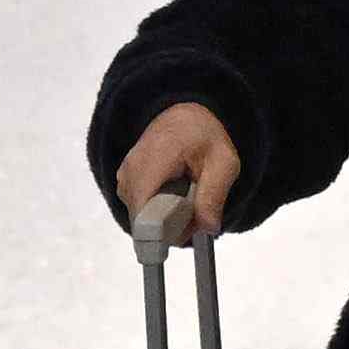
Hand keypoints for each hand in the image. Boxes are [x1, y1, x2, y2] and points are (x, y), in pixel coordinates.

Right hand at [111, 103, 243, 235]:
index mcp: (155, 160)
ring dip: (166, 222)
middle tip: (196, 214)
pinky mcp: (124, 183)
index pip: (145, 213)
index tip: (187, 232)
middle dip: (171, 229)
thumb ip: (214, 196)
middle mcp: (131, 170)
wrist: (183, 117)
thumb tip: (207, 229)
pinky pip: (139, 212)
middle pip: (143, 222)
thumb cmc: (202, 135)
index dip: (165, 232)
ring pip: (141, 220)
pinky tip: (174, 197)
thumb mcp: (223, 162)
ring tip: (186, 200)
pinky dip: (159, 213)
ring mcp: (124, 177)